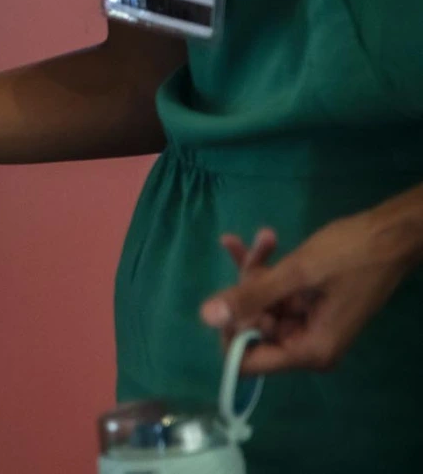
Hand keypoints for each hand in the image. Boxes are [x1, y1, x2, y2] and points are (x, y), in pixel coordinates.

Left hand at [200, 212, 417, 374]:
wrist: (390, 234)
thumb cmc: (351, 255)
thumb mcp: (296, 274)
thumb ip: (251, 297)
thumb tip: (205, 317)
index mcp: (308, 351)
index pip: (247, 362)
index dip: (230, 331)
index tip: (229, 297)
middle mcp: (305, 345)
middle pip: (251, 327)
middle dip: (247, 287)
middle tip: (254, 253)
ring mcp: (306, 323)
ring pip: (260, 303)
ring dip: (258, 269)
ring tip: (266, 237)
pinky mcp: (306, 304)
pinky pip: (274, 291)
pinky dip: (267, 266)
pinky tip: (264, 238)